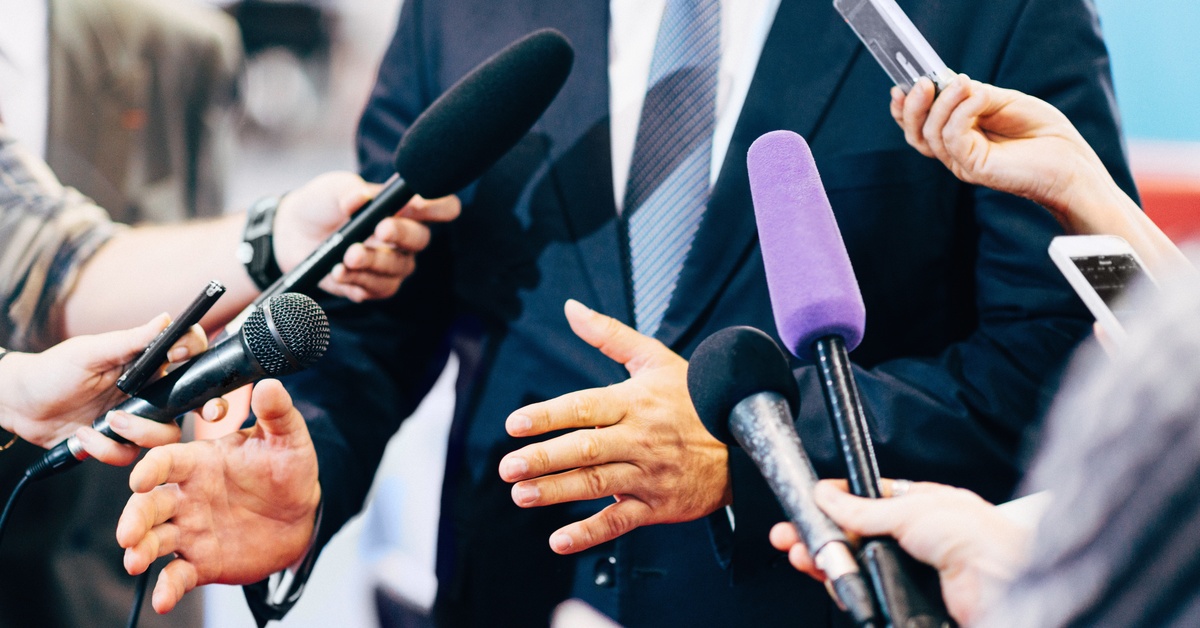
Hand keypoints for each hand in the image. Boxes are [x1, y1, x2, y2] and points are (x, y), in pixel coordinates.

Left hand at [0, 315, 216, 463]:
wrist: (19, 406)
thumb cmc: (52, 371)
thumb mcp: (89, 353)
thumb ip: (130, 341)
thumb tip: (165, 318)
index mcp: (147, 363)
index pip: (189, 353)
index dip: (197, 354)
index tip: (182, 355)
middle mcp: (149, 391)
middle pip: (192, 402)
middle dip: (207, 408)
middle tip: (208, 413)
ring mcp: (137, 419)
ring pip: (166, 435)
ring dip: (141, 432)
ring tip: (107, 422)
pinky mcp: (119, 443)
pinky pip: (130, 455)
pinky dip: (106, 449)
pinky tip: (84, 436)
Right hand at [117, 379, 320, 613]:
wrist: (301, 516)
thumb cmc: (287, 471)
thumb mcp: (288, 440)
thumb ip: (277, 414)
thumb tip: (269, 384)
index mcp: (200, 462)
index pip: (166, 460)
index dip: (150, 468)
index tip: (140, 478)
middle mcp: (186, 496)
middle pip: (148, 504)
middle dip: (133, 517)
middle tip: (127, 532)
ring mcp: (190, 530)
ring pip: (154, 539)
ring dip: (140, 549)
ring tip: (135, 560)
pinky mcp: (199, 561)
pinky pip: (177, 575)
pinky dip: (167, 587)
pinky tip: (163, 599)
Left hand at [273, 171, 460, 300]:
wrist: (291, 231)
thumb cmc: (321, 204)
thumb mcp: (333, 189)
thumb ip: (349, 191)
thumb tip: (360, 199)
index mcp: (402, 207)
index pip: (441, 207)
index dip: (438, 206)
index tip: (416, 204)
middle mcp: (403, 237)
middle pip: (420, 240)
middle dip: (401, 234)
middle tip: (379, 229)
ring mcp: (390, 263)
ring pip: (398, 269)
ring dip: (374, 262)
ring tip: (347, 255)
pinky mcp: (371, 285)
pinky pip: (377, 289)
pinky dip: (358, 281)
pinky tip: (338, 272)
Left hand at [499, 299, 730, 553]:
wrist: (746, 440)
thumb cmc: (694, 397)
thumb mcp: (655, 359)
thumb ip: (609, 335)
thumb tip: (572, 308)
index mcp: (635, 402)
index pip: (585, 408)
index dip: (548, 415)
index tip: (514, 424)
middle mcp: (640, 439)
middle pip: (586, 449)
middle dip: (545, 458)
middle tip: (508, 467)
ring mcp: (649, 474)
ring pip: (597, 484)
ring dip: (556, 491)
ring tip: (521, 494)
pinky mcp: (658, 506)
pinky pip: (620, 521)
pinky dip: (589, 533)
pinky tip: (559, 540)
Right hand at [769, 479, 1030, 624]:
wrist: (1003, 582)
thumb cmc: (976, 536)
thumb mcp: (911, 509)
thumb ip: (863, 507)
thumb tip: (828, 495)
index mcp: (914, 506)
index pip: (860, 501)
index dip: (830, 505)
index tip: (804, 505)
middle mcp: (907, 539)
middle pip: (849, 537)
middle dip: (816, 535)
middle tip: (789, 537)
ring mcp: (904, 570)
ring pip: (852, 567)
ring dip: (824, 562)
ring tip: (804, 557)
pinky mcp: (902, 599)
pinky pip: (863, 593)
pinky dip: (845, 589)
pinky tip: (833, 581)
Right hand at [890, 75, 1122, 233]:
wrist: (1070, 161)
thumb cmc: (1043, 133)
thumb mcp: (1004, 101)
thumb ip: (975, 94)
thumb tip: (950, 83)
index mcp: (960, 136)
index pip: (921, 125)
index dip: (906, 107)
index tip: (903, 85)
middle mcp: (956, 152)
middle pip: (916, 134)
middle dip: (912, 107)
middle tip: (922, 83)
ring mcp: (963, 162)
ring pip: (930, 135)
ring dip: (941, 104)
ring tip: (961, 84)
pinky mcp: (974, 168)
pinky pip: (953, 138)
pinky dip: (961, 112)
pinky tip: (979, 97)